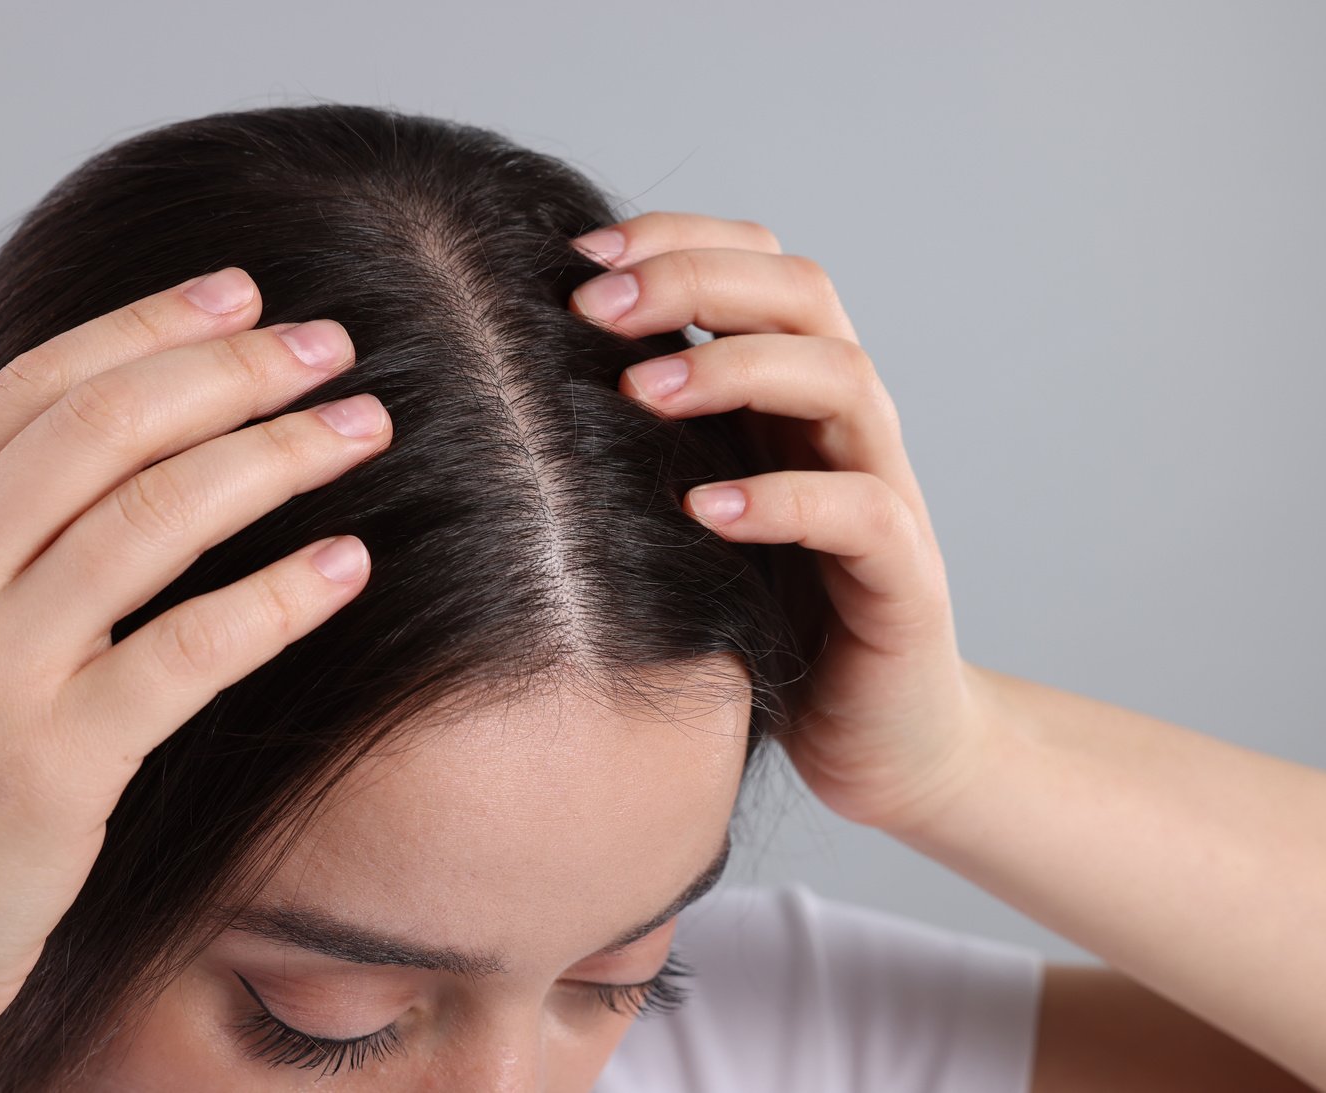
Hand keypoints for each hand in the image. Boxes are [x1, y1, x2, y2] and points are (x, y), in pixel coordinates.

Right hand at [0, 268, 390, 1071]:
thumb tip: (95, 460)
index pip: (32, 386)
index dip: (149, 326)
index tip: (239, 295)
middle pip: (105, 427)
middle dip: (233, 370)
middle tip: (329, 343)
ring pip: (156, 516)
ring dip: (278, 456)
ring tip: (361, 426)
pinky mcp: (49, 767)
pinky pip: (190, 649)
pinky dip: (280, 596)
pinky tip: (348, 565)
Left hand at [566, 212, 993, 833]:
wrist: (875, 733)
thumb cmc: (762, 615)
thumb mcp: (688, 511)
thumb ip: (643, 444)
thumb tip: (509, 383)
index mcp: (793, 394)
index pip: (758, 265)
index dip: (676, 239)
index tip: (573, 255)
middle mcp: (844, 424)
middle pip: (803, 291)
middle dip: (694, 279)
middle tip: (592, 305)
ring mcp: (884, 490)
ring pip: (841, 378)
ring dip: (734, 367)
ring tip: (641, 391)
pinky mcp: (903, 576)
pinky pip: (860, 511)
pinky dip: (781, 499)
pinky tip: (704, 510)